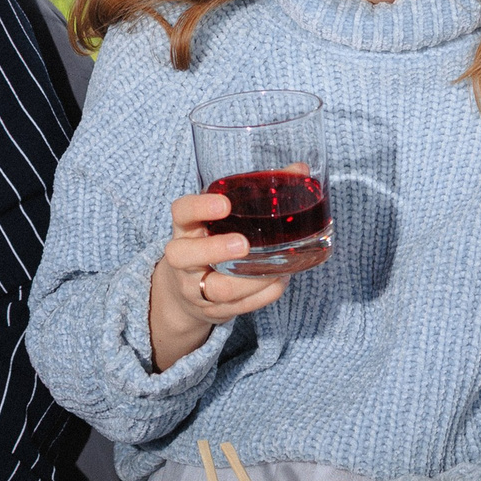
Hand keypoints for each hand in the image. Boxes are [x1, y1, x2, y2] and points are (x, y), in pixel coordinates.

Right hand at [146, 192, 290, 369]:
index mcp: (186, 228)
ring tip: (276, 269)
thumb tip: (300, 170)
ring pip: (214, 290)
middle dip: (214, 250)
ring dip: (248, 281)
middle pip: (183, 256)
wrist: (188, 290)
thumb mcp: (224, 218)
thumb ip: (256, 194)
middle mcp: (183, 258)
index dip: (198, 207)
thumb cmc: (213, 240)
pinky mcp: (212, 310)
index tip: (224, 204)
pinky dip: (261, 297)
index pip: (181, 212)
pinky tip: (279, 282)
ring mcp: (194, 288)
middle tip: (244, 245)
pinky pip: (236, 308)